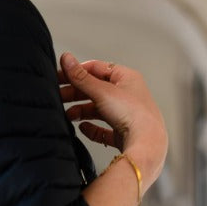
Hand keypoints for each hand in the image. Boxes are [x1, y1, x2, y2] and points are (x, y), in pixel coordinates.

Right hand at [57, 52, 167, 186]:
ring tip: (68, 114)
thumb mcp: (102, 91)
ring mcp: (127, 115)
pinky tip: (83, 129)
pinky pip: (104, 129)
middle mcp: (128, 95)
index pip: (97, 68)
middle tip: (59, 95)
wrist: (147, 146)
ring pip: (98, 109)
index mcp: (127, 78)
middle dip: (76, 93)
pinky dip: (92, 128)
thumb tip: (67, 59)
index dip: (78, 71)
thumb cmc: (134, 115)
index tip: (60, 76)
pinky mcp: (124, 133)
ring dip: (82, 110)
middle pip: (96, 89)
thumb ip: (81, 77)